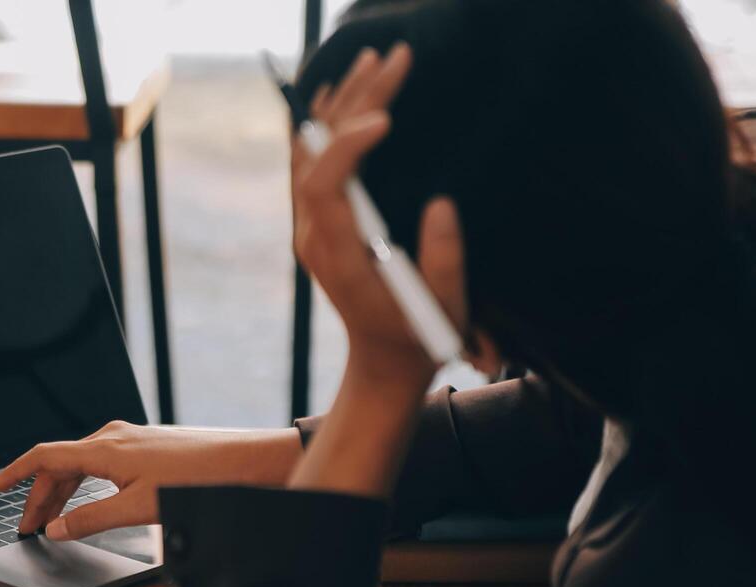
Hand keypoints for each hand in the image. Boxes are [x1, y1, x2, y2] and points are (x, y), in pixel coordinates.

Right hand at [0, 421, 302, 539]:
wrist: (244, 461)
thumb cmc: (197, 479)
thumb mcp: (138, 508)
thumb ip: (92, 519)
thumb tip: (57, 528)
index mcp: (104, 448)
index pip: (44, 457)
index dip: (15, 474)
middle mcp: (112, 437)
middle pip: (60, 465)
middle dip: (40, 496)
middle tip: (29, 528)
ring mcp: (130, 440)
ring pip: (81, 465)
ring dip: (63, 493)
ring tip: (54, 521)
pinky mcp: (146, 448)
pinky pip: (100, 464)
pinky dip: (85, 485)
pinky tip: (90, 501)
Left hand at [291, 42, 467, 394]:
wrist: (383, 358)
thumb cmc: (418, 336)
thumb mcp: (443, 309)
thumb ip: (444, 262)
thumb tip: (443, 205)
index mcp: (338, 256)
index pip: (324, 188)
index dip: (345, 146)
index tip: (385, 118)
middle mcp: (314, 236)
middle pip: (318, 156)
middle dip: (357, 102)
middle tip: (396, 59)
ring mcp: (311, 226)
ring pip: (312, 152)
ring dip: (342, 103)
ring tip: (374, 59)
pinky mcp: (320, 221)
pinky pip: (311, 162)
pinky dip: (326, 124)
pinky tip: (340, 92)